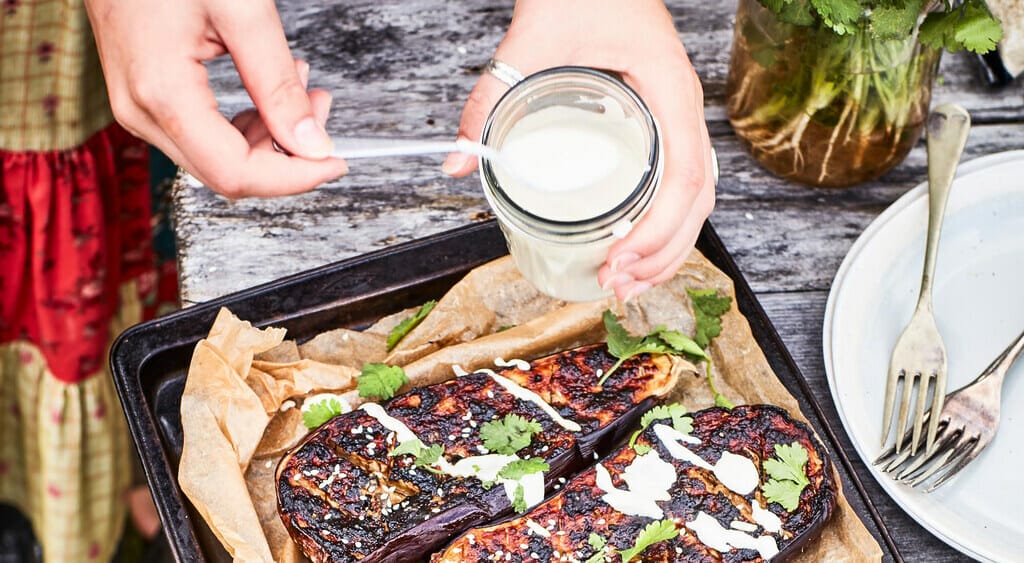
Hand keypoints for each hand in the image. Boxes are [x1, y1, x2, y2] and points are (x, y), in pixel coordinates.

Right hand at [84, 0, 347, 197]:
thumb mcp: (241, 11)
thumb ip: (277, 83)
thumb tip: (310, 143)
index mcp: (162, 93)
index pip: (236, 172)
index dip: (294, 177)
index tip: (333, 161)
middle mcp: (142, 111)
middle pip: (227, 174)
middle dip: (286, 154)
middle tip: (320, 109)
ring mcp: (139, 107)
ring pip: (217, 158)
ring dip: (269, 136)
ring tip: (301, 89)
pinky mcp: (146, 98)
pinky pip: (203, 135)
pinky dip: (246, 124)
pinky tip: (269, 93)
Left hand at [444, 0, 714, 301]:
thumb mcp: (531, 39)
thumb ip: (489, 98)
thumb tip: (454, 162)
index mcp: (668, 88)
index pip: (682, 174)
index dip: (657, 230)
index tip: (618, 262)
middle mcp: (684, 106)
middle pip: (696, 199)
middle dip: (662, 253)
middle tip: (616, 287)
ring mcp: (678, 115)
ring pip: (696, 197)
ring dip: (669, 247)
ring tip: (628, 284)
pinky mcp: (663, 121)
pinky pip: (681, 182)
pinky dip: (668, 223)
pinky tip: (639, 249)